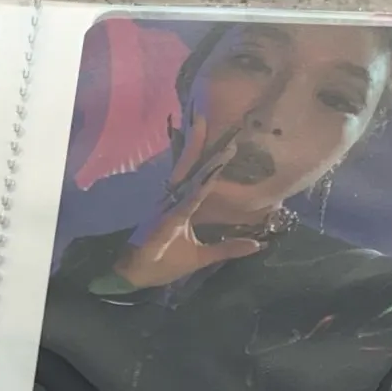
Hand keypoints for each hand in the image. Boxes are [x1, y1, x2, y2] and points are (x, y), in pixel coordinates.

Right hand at [109, 123, 266, 290]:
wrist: (133, 277)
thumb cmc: (163, 264)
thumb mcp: (201, 257)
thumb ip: (228, 248)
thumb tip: (257, 243)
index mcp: (180, 204)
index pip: (197, 174)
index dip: (208, 155)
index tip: (222, 135)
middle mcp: (173, 199)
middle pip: (188, 165)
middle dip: (197, 140)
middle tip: (205, 113)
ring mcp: (168, 207)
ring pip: (186, 174)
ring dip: (196, 152)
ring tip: (204, 126)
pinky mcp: (166, 220)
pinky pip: (186, 200)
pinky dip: (198, 186)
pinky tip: (209, 172)